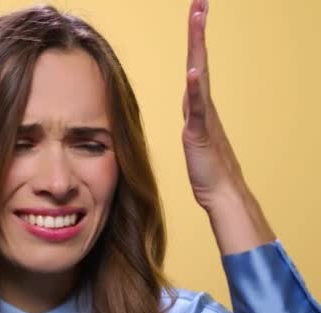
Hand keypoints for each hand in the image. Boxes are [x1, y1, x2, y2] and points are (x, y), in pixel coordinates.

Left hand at [182, 0, 243, 209]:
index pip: (195, 65)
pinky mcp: (200, 133)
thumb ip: (194, 116)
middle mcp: (202, 104)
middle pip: (198, 60)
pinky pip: (198, 109)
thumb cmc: (207, 167)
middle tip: (200, 3)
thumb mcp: (194, 135)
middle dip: (197, 31)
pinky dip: (196, 90)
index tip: (197, 12)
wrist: (221, 193)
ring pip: (198, 75)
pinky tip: (194, 73)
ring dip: (197, 47)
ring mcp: (203, 117)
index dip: (195, 39)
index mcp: (198, 104)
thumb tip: (191, 102)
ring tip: (197, 20)